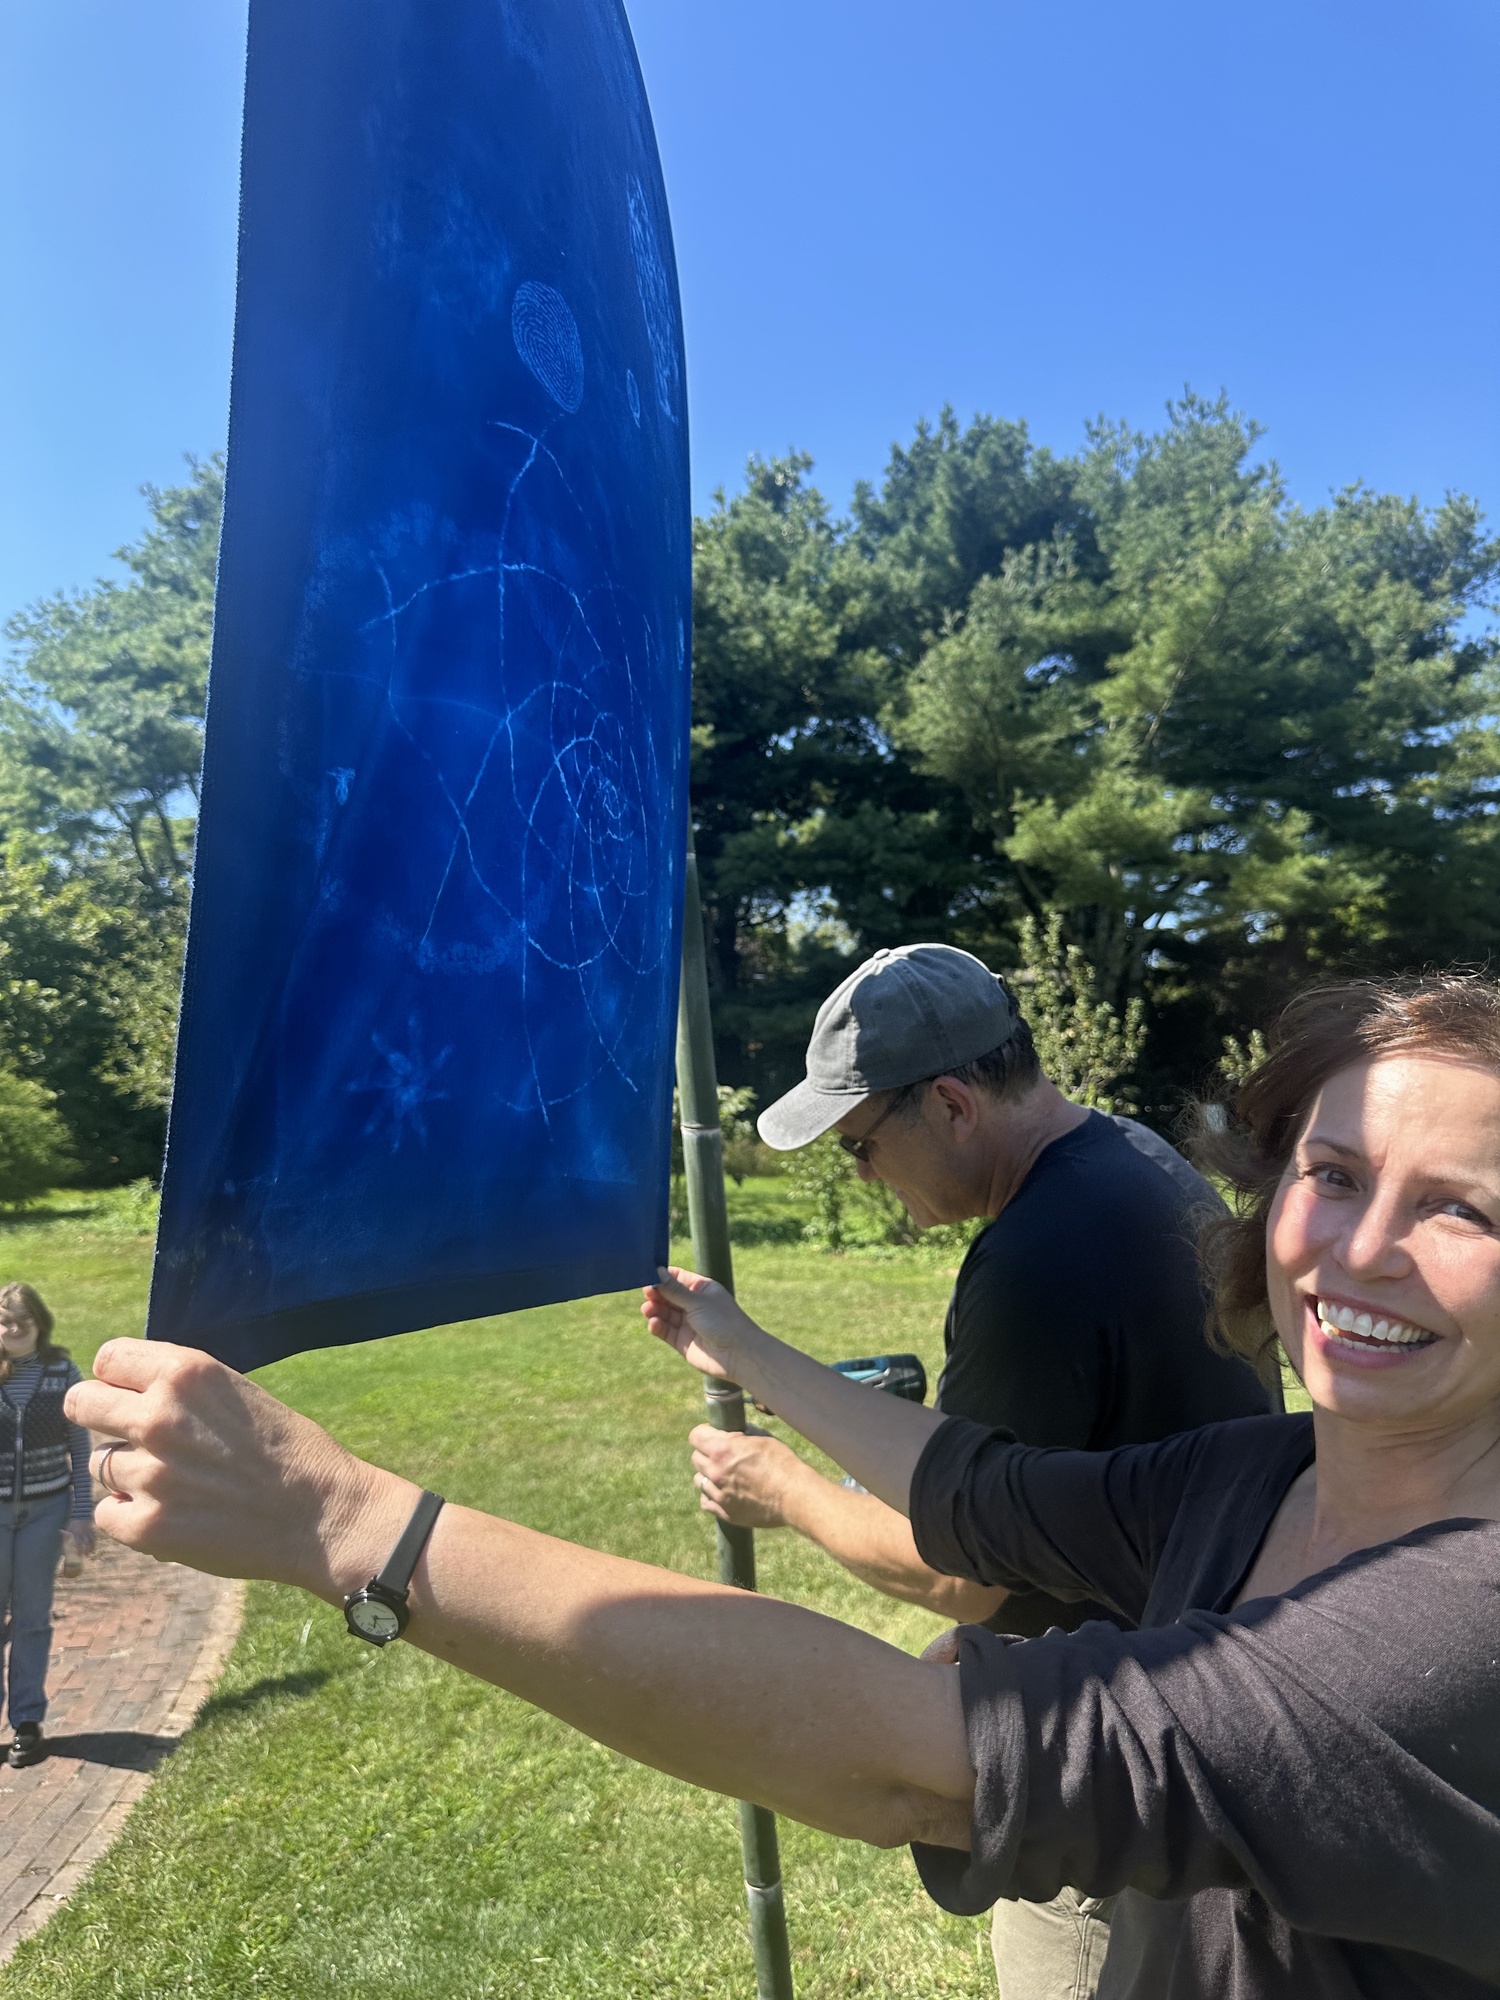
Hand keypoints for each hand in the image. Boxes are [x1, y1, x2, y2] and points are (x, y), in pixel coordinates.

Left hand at [63, 1520, 95, 1559]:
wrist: (81, 1514)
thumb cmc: (73, 1522)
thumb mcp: (68, 1528)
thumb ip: (65, 1533)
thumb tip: (59, 1533)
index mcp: (77, 1534)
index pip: (79, 1544)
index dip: (80, 1550)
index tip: (79, 1555)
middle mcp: (83, 1533)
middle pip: (86, 1543)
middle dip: (86, 1550)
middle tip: (86, 1555)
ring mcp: (88, 1531)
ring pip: (91, 1540)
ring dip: (92, 1547)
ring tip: (91, 1552)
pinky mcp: (92, 1529)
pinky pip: (94, 1537)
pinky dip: (95, 1542)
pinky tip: (94, 1546)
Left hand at [65, 1338, 413, 1600]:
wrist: (323, 1516)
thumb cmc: (287, 1451)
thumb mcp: (238, 1392)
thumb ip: (181, 1388)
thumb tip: (122, 1391)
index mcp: (187, 1373)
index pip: (107, 1358)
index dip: (118, 1378)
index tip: (132, 1395)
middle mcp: (160, 1416)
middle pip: (81, 1403)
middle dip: (99, 1418)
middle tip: (132, 1438)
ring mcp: (149, 1473)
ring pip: (98, 1465)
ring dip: (129, 1474)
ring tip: (178, 1484)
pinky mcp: (146, 1525)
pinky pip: (106, 1513)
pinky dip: (132, 1517)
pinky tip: (173, 1514)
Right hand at [641, 1267, 766, 1382]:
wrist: (738, 1354)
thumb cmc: (723, 1321)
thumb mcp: (697, 1301)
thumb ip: (674, 1290)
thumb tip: (657, 1271)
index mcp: (702, 1289)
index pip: (678, 1278)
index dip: (663, 1276)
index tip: (648, 1275)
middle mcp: (694, 1305)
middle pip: (668, 1296)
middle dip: (656, 1294)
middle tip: (646, 1293)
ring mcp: (687, 1323)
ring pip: (664, 1313)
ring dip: (654, 1310)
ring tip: (648, 1310)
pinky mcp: (682, 1342)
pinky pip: (665, 1331)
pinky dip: (657, 1326)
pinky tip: (654, 1323)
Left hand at [689, 1424, 810, 1529]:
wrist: (793, 1495)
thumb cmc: (782, 1463)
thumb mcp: (761, 1439)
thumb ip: (739, 1438)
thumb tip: (731, 1436)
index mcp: (722, 1450)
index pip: (695, 1436)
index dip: (705, 1433)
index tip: (714, 1436)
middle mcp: (715, 1472)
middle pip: (695, 1458)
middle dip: (706, 1453)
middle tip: (722, 1456)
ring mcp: (718, 1494)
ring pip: (699, 1480)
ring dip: (707, 1475)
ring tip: (724, 1476)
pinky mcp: (724, 1512)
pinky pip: (705, 1501)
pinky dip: (711, 1496)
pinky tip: (723, 1492)